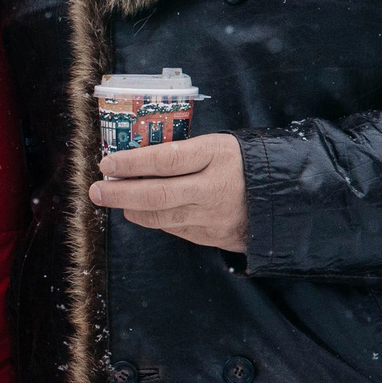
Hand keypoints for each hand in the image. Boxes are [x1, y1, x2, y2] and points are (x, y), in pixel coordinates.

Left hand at [90, 132, 247, 252]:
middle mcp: (213, 188)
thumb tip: (136, 159)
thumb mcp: (218, 145)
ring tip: (114, 200)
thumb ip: (182, 153)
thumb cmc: (243, 163)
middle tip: (97, 190)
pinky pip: (175, 229)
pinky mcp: (214, 237)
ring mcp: (213, 216)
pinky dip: (155, 219)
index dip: (131, 163)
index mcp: (216, 155)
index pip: (165, 160)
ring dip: (132, 208)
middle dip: (120, 193)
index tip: (107, 163)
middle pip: (157, 194)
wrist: (285, 196)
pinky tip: (142, 211)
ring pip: (162, 216)